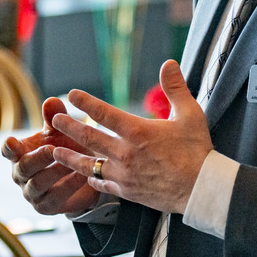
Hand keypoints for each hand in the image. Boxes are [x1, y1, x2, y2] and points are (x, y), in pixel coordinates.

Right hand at [1, 97, 99, 215]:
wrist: (82, 173)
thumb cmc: (64, 147)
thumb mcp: (59, 131)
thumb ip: (54, 117)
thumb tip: (52, 102)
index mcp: (19, 154)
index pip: (7, 151)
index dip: (8, 147)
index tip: (12, 141)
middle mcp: (21, 174)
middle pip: (23, 168)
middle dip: (37, 158)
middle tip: (52, 149)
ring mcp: (32, 192)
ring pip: (38, 184)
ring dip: (55, 172)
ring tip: (71, 162)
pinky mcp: (46, 206)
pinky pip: (55, 198)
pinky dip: (68, 187)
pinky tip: (81, 176)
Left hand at [50, 60, 212, 214]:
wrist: (202, 190)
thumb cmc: (197, 151)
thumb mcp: (190, 114)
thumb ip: (175, 88)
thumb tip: (169, 63)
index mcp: (136, 131)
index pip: (103, 112)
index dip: (85, 102)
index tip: (72, 94)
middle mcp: (125, 153)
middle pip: (88, 138)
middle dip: (69, 127)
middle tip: (54, 119)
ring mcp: (124, 175)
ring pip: (89, 165)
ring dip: (70, 157)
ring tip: (55, 152)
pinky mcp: (128, 192)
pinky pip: (103, 186)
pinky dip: (92, 181)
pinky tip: (87, 178)